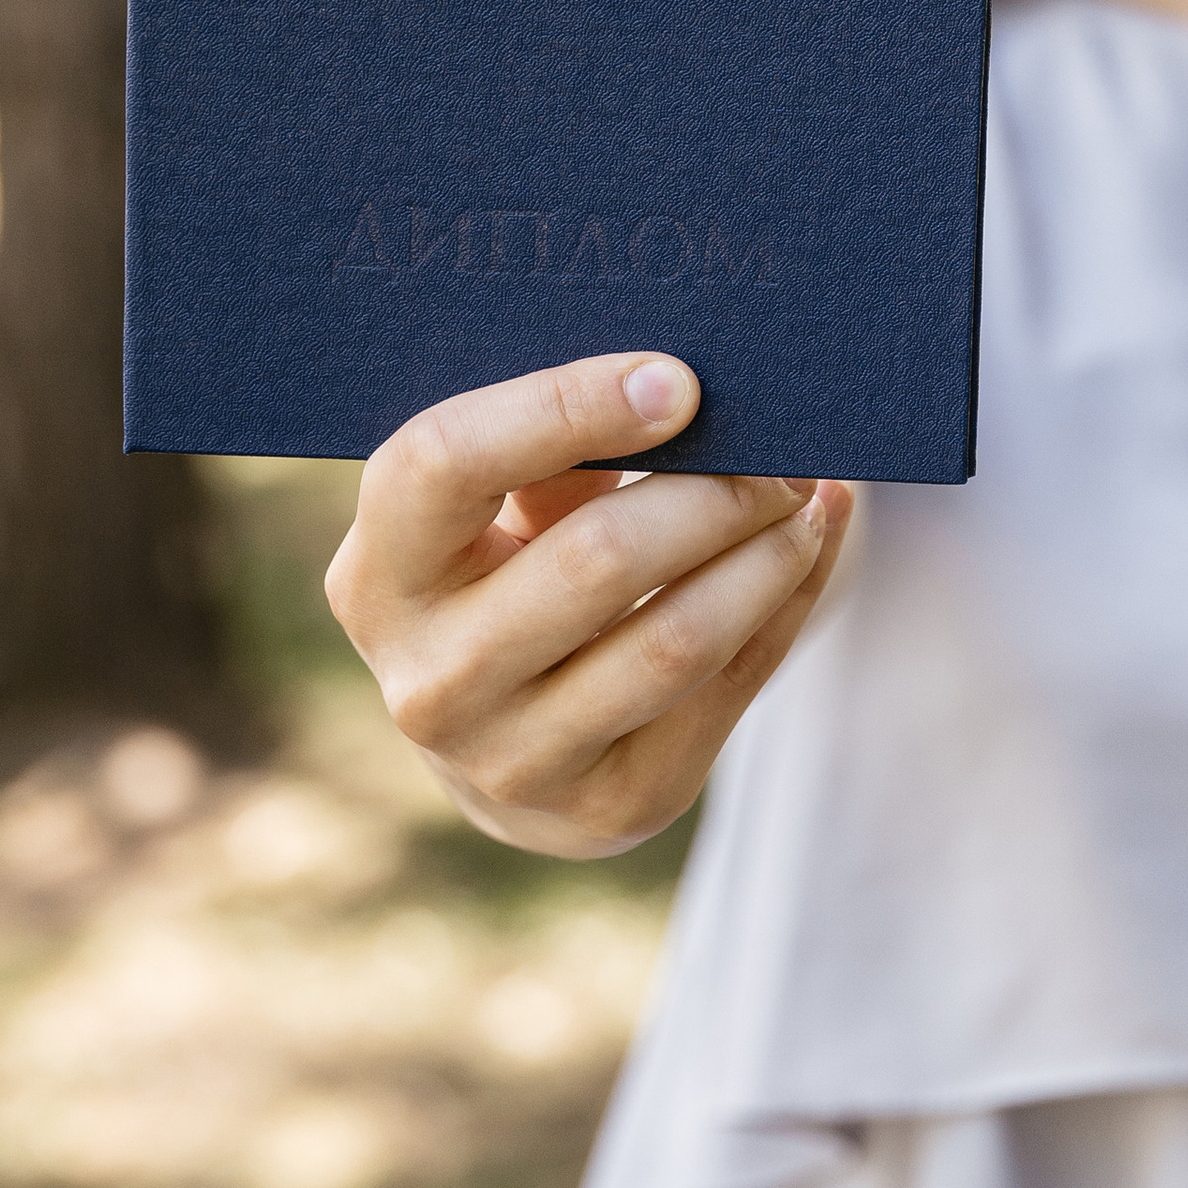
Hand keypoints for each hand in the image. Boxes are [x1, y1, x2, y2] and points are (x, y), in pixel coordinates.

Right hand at [325, 351, 850, 857]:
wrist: (507, 750)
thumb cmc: (507, 580)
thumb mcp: (499, 514)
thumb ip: (558, 454)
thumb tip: (683, 387)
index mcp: (378, 577)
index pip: (446, 464)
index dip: (566, 408)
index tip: (678, 381)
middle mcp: (430, 682)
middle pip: (596, 559)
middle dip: (712, 492)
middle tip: (779, 452)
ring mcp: (514, 761)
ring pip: (675, 637)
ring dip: (765, 554)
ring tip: (805, 498)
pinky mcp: (609, 806)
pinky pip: (726, 689)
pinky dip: (784, 605)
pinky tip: (809, 549)